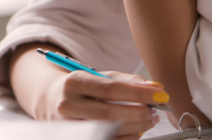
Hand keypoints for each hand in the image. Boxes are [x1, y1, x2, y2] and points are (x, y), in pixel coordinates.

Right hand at [38, 70, 165, 138]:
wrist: (52, 101)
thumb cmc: (82, 88)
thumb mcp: (99, 76)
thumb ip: (128, 81)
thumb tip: (156, 88)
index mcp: (74, 82)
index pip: (110, 88)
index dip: (138, 93)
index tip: (160, 95)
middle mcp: (68, 105)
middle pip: (110, 113)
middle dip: (139, 113)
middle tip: (155, 110)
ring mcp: (70, 126)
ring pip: (110, 131)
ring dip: (137, 127)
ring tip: (149, 119)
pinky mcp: (75, 139)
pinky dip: (128, 138)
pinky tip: (136, 131)